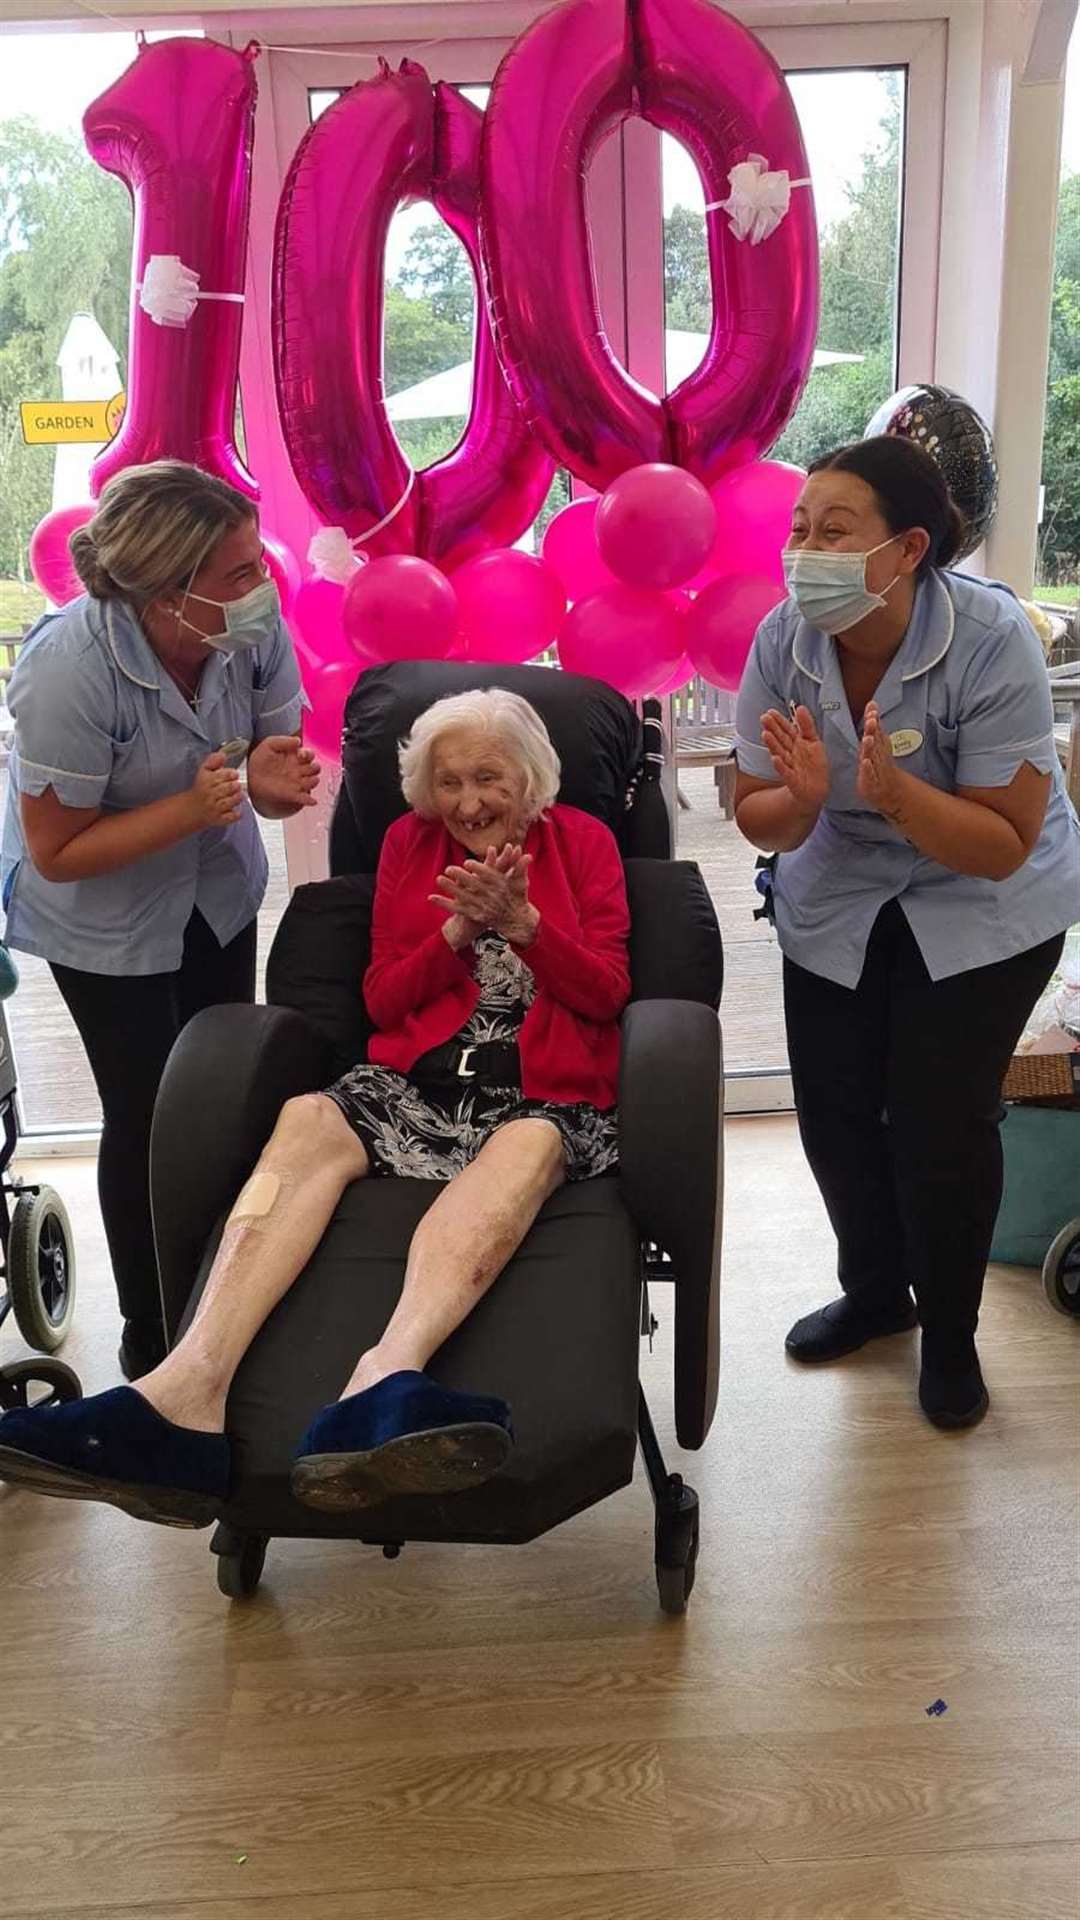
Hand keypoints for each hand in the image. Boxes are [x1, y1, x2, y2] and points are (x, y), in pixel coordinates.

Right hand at [188, 751, 242, 828]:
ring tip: (237, 796)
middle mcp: (211, 794)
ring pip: (232, 801)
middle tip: (235, 786)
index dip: (232, 774)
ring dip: (237, 798)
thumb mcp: (203, 771)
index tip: (233, 776)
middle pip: (231, 787)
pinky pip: (232, 817)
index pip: (226, 775)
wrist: (192, 809)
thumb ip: (213, 761)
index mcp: (208, 780)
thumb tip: (223, 754)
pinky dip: (236, 814)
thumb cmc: (201, 788)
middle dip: (236, 786)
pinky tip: (235, 809)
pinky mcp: (219, 819)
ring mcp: (215, 808)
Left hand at [247, 734, 320, 814]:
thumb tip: (298, 741)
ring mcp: (297, 782)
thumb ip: (283, 741)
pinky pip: (305, 798)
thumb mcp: (269, 745)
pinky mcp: (293, 794)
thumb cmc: (260, 760)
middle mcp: (299, 769)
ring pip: (313, 781)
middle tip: (304, 768)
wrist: (251, 777)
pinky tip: (310, 800)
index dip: (308, 754)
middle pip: (315, 768)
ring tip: (304, 781)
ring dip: (312, 781)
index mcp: (295, 757)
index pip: (309, 754)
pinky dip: (309, 800)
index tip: (301, 755)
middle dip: (313, 768)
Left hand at [430, 845, 539, 946]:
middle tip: (448, 868)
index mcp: (501, 887)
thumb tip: (527, 855)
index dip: (478, 870)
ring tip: (438, 879)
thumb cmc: (517, 897)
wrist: (515, 921)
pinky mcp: (473, 915)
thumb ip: (520, 868)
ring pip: (464, 897)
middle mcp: (491, 897)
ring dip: (451, 888)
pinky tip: (431, 897)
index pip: (488, 877)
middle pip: (474, 886)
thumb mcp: (520, 882)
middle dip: (461, 877)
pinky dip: (443, 903)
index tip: (467, 863)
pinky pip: (456, 909)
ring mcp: (481, 907)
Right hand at [760, 706, 829, 814]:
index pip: (787, 729)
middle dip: (773, 729)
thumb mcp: (814, 741)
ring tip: (765, 735)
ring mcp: (790, 766)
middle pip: (781, 739)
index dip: (780, 721)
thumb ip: (807, 725)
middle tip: (764, 718)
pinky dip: (780, 766)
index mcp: (796, 742)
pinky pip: (786, 772)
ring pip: (780, 753)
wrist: (816, 789)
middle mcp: (791, 753)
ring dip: (772, 744)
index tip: (770, 712)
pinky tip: (775, 759)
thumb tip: (800, 707)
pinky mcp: (792, 780)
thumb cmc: (814, 765)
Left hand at [857, 703, 906, 818]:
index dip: (874, 717)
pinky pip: (869, 774)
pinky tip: (865, 762)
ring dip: (870, 747)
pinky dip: (868, 768)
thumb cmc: (880, 763)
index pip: (875, 728)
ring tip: (868, 738)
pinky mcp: (870, 780)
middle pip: (875, 740)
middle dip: (873, 729)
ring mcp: (875, 767)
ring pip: (872, 755)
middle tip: (871, 719)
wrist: (888, 788)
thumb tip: (872, 703)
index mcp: (877, 744)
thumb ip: (874, 724)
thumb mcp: (878, 742)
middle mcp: (877, 753)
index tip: (872, 706)